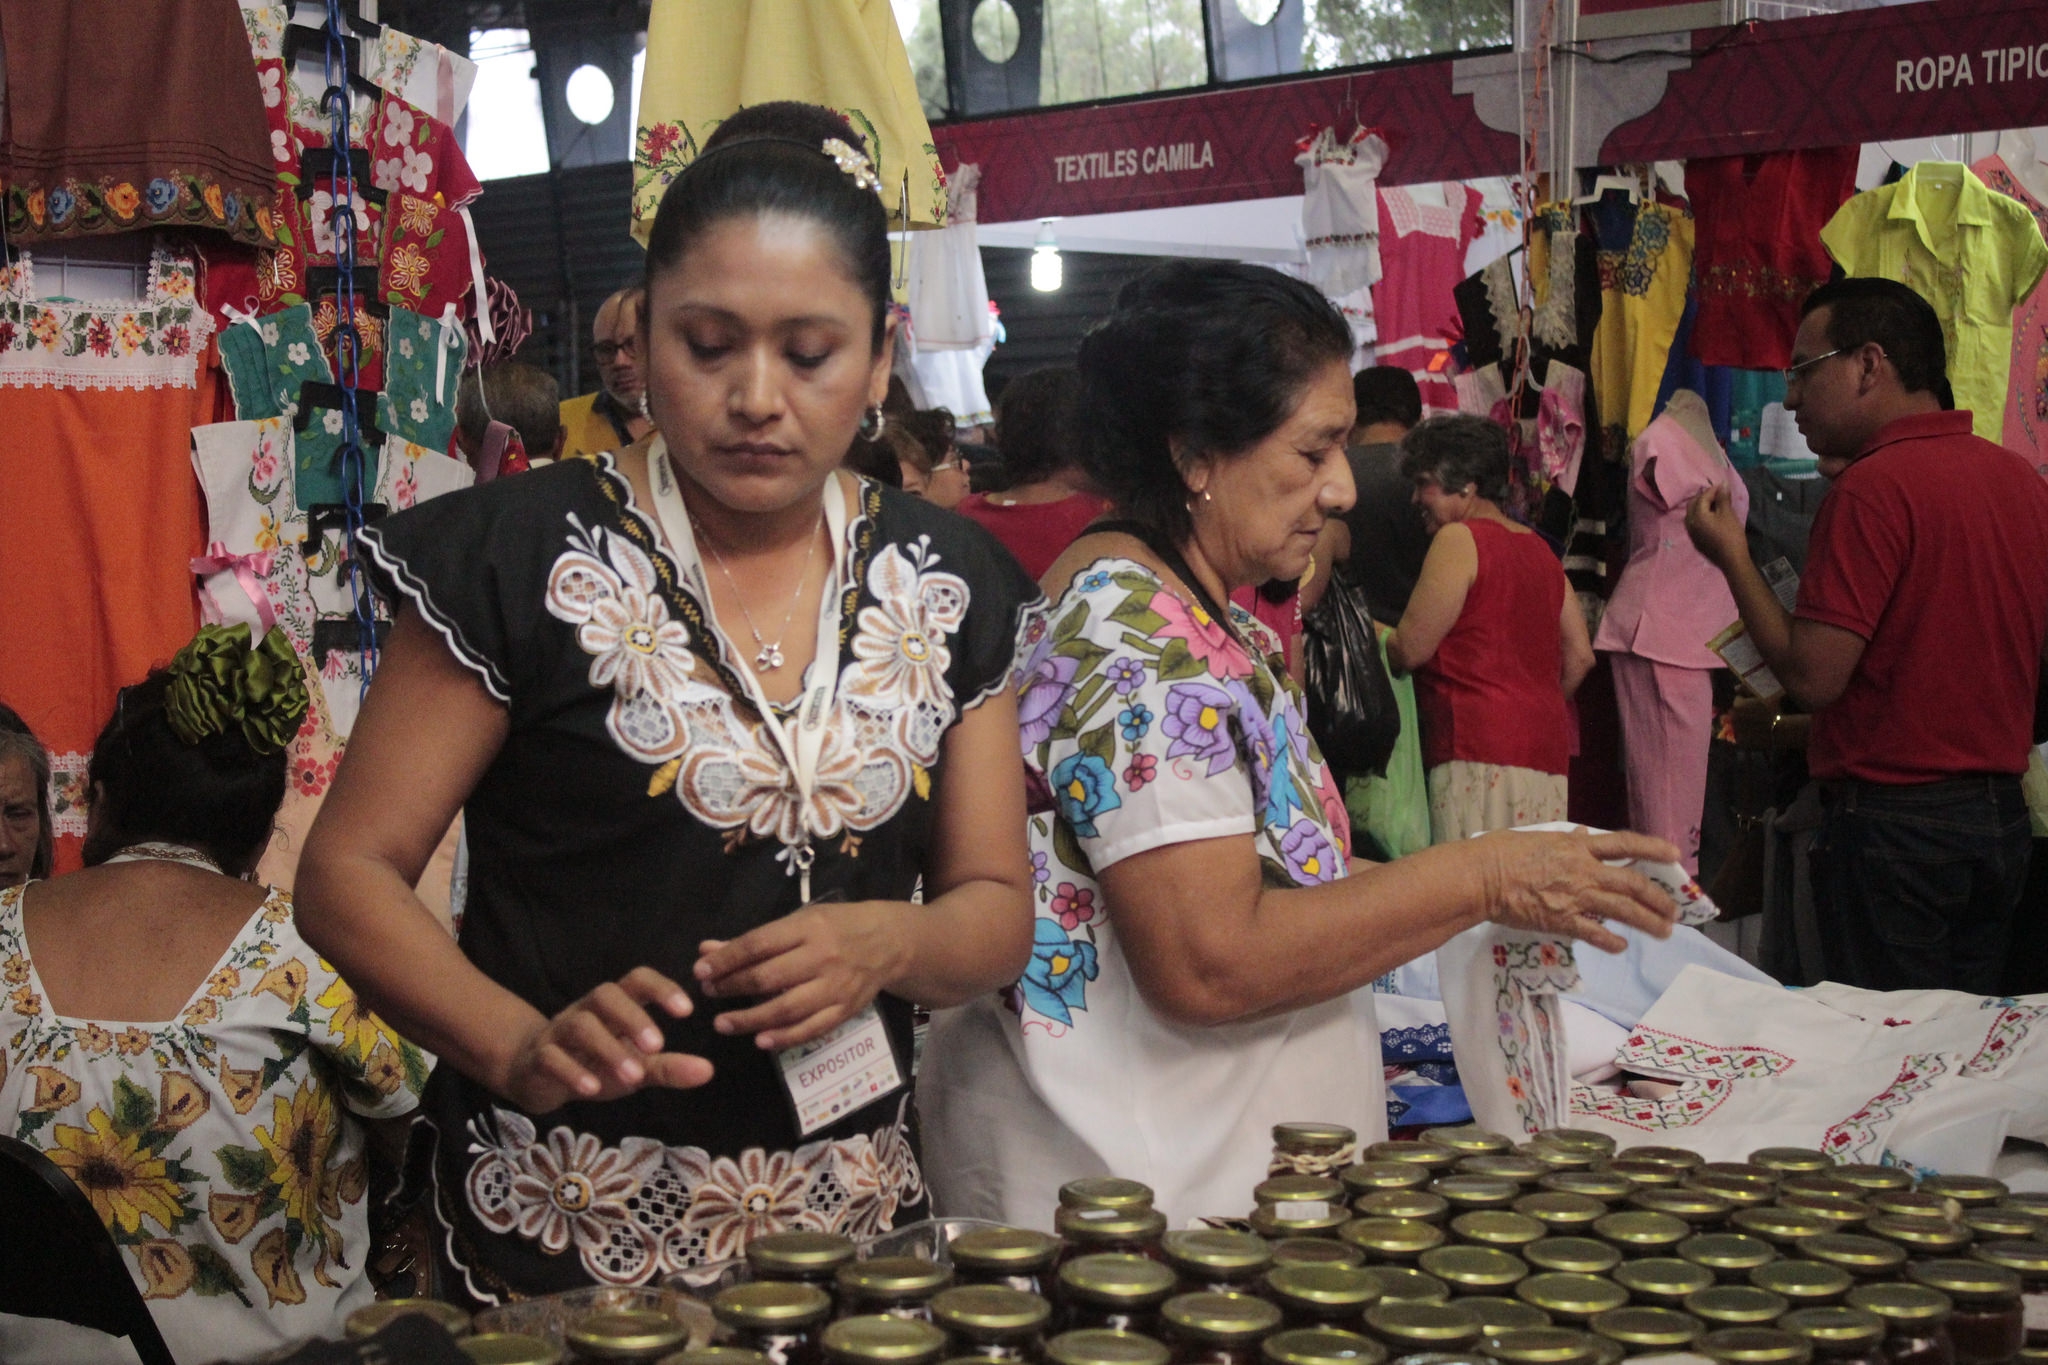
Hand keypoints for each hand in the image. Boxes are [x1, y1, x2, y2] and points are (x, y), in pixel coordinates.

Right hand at [495, 967, 712, 1111]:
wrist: (537, 1074)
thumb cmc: (595, 1063)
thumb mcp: (636, 1066)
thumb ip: (669, 1066)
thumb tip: (708, 1071)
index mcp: (615, 1006)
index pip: (637, 980)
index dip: (661, 988)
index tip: (686, 1011)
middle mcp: (587, 1010)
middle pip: (606, 994)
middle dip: (633, 1018)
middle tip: (658, 1045)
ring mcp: (560, 1031)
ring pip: (580, 1025)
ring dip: (609, 1049)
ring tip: (633, 1077)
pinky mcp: (539, 1057)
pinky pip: (551, 1056)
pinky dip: (572, 1071)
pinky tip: (593, 1089)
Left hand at [695, 900, 909, 1050]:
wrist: (889, 942)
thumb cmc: (836, 926)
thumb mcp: (799, 921)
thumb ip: (754, 941)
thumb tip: (707, 951)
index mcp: (808, 928)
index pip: (759, 945)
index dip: (726, 959)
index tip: (700, 971)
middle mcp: (822, 957)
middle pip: (768, 977)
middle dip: (732, 987)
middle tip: (709, 994)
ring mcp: (835, 987)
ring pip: (786, 1009)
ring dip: (750, 1019)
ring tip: (723, 1023)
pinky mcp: (845, 1010)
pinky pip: (811, 1029)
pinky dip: (784, 1038)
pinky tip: (761, 1041)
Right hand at [1478, 828, 1680, 953]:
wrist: (1482, 877)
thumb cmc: (1501, 852)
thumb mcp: (1538, 838)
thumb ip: (1565, 840)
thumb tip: (1584, 834)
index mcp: (1577, 847)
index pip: (1624, 844)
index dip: (1652, 848)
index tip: (1674, 855)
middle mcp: (1584, 870)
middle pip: (1633, 883)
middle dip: (1658, 898)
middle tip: (1673, 911)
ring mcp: (1576, 897)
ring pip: (1623, 910)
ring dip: (1648, 922)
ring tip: (1664, 931)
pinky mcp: (1563, 920)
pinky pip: (1595, 933)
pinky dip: (1611, 941)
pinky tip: (1621, 946)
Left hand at [1684, 485, 1746, 569]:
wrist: (1731, 559)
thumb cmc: (1730, 534)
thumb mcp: (1728, 514)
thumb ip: (1723, 498)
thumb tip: (1722, 484)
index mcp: (1696, 516)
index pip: (1702, 498)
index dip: (1712, 490)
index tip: (1723, 486)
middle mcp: (1689, 523)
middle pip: (1693, 504)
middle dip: (1703, 497)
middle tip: (1717, 494)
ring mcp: (1691, 532)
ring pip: (1692, 514)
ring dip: (1701, 506)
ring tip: (1714, 504)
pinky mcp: (1695, 540)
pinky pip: (1694, 523)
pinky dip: (1700, 516)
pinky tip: (1710, 516)